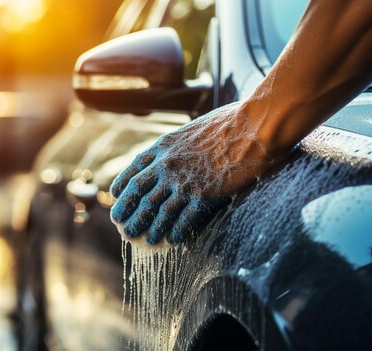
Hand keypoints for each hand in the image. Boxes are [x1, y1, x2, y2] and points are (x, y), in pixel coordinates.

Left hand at [110, 102, 278, 244]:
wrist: (253, 126)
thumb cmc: (230, 122)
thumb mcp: (194, 128)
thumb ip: (181, 144)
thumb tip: (180, 152)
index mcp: (164, 146)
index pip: (134, 170)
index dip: (123, 186)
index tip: (117, 196)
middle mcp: (168, 165)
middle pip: (140, 195)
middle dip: (129, 213)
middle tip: (124, 228)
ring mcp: (184, 181)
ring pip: (159, 211)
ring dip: (150, 228)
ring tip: (145, 240)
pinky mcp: (204, 196)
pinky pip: (184, 219)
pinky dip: (176, 231)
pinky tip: (172, 240)